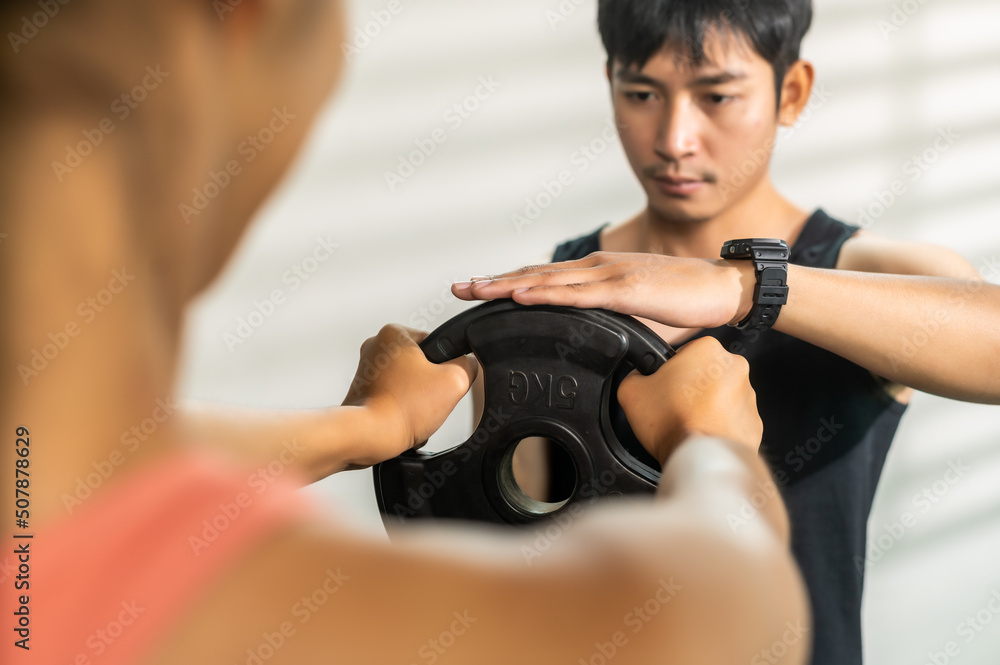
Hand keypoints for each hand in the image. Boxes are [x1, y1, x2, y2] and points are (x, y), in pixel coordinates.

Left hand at [342, 325, 477, 465]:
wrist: (370, 436)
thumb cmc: (400, 408)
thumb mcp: (454, 381)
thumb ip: (468, 366)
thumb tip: (467, 366)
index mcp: (394, 333)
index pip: (435, 343)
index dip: (445, 365)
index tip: (438, 380)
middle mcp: (376, 346)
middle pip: (421, 363)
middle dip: (428, 384)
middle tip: (426, 397)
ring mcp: (367, 369)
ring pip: (408, 382)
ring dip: (415, 397)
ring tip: (412, 408)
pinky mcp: (363, 390)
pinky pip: (394, 397)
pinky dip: (401, 408)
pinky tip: (401, 416)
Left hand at [452, 252, 755, 328]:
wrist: (723, 290)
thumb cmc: (684, 304)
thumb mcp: (637, 319)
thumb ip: (611, 328)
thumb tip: (595, 349)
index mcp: (598, 275)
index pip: (545, 278)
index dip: (509, 284)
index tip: (478, 291)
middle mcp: (596, 269)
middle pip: (534, 275)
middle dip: (493, 283)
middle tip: (458, 289)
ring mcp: (608, 276)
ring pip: (547, 280)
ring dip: (507, 285)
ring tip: (475, 290)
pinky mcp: (624, 290)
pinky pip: (576, 294)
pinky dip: (544, 294)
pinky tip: (519, 295)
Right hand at [617, 337, 762, 465]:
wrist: (700, 458)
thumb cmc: (671, 421)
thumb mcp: (631, 390)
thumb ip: (634, 373)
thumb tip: (640, 375)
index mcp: (708, 349)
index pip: (684, 352)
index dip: (669, 370)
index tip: (663, 387)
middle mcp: (735, 367)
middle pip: (705, 372)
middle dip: (690, 387)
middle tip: (672, 407)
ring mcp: (749, 396)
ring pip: (721, 396)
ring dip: (706, 406)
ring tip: (687, 424)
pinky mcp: (755, 422)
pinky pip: (732, 419)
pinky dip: (719, 426)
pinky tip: (703, 434)